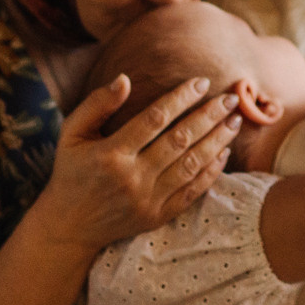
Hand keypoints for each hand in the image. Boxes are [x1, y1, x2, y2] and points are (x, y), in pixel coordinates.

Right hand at [36, 74, 239, 254]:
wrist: (69, 226)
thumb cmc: (71, 171)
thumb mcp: (71, 133)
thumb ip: (97, 104)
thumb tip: (125, 78)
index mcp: (111, 154)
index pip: (155, 119)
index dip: (181, 98)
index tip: (202, 82)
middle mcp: (132, 178)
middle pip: (180, 140)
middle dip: (209, 116)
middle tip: (230, 98)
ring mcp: (147, 200)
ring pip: (191, 165)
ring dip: (217, 141)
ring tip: (234, 121)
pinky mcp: (157, 216)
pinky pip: (191, 192)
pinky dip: (211, 172)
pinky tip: (224, 152)